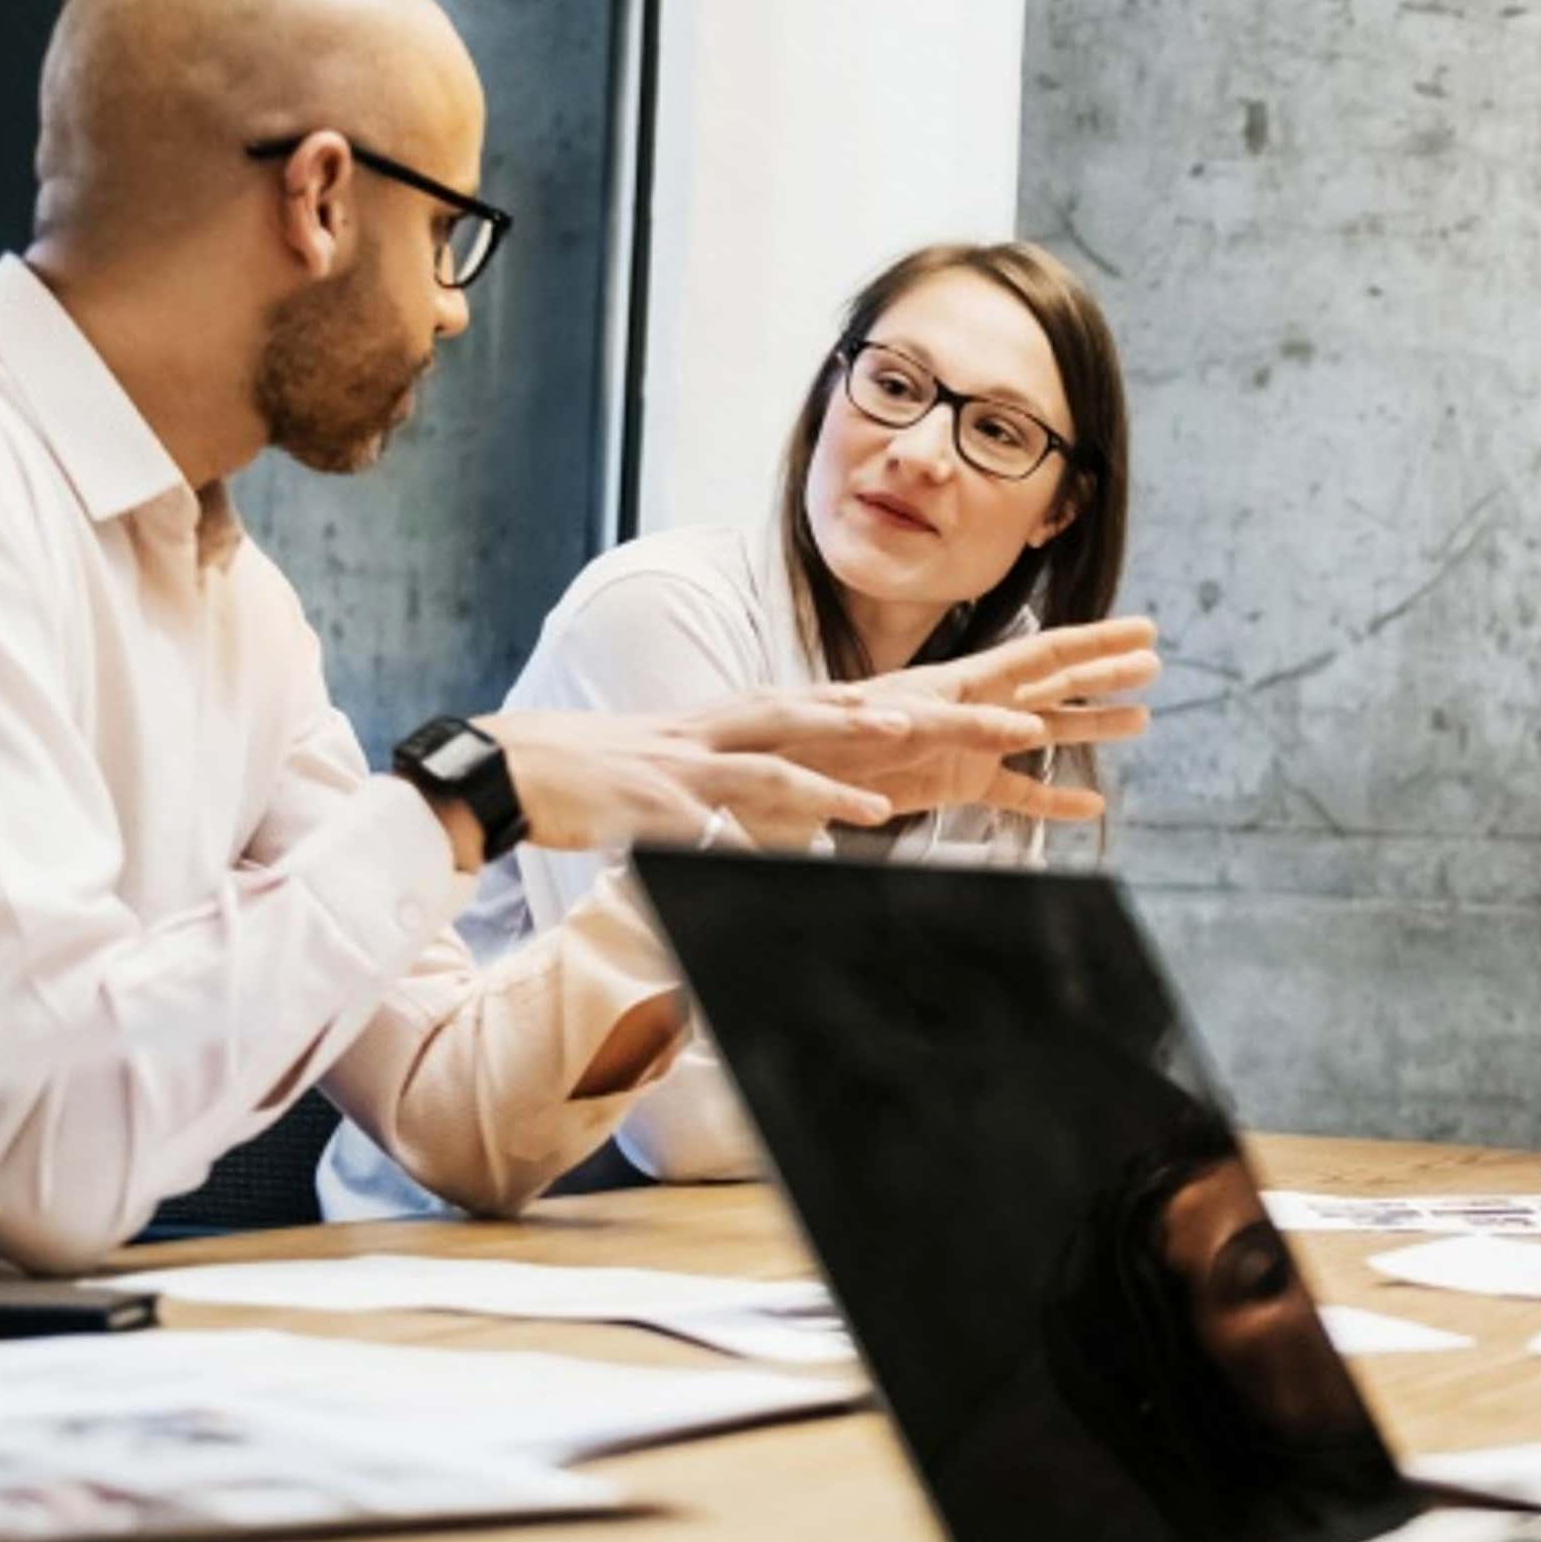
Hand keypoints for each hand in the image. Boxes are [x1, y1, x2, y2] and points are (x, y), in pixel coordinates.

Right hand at [479, 685, 1046, 852]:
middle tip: (1021, 721)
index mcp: (763, 721)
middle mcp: (743, 726)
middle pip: (859, 713)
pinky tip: (796, 834)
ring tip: (914, 770)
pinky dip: (764, 818)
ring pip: (793, 751)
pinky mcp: (660, 797)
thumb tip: (823, 825)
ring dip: (853, 761)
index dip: (945, 708)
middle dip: (941, 717)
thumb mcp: (715, 782)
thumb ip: (773, 798)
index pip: (868, 708)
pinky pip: (721, 809)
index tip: (1018, 710)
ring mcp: (702, 758)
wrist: (518, 770)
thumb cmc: (620, 781)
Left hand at [864, 615, 1159, 809]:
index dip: (1098, 641)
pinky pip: (1017, 793)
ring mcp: (975, 746)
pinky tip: (1090, 806)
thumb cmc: (841, 735)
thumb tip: (1032, 730)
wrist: (796, 769)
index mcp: (969, 680)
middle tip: (1155, 662)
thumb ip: (969, 728)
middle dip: (1105, 671)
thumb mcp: (907, 725)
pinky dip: (1053, 800)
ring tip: (1142, 719)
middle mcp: (980, 706)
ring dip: (1092, 725)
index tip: (1145, 631)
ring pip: (1048, 731)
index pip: (1047, 653)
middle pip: (1057, 683)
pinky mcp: (960, 785)